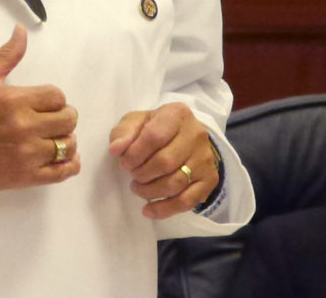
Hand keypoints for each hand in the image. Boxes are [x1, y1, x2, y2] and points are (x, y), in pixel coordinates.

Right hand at [0, 24, 79, 192]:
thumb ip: (6, 55)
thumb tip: (22, 30)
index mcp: (16, 101)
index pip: (57, 96)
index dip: (54, 98)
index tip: (45, 102)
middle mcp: (25, 128)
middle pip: (67, 120)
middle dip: (64, 116)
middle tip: (51, 118)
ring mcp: (27, 155)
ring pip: (68, 146)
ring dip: (65, 139)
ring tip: (52, 138)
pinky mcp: (25, 177)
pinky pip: (62, 173)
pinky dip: (70, 165)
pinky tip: (62, 158)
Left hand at [108, 102, 218, 219]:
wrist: (183, 135)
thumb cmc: (154, 127)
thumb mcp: (136, 121)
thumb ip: (123, 133)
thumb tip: (116, 149)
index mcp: (176, 114)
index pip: (154, 136)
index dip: (135, 153)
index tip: (123, 162)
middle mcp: (196, 134)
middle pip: (165, 162)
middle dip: (142, 173)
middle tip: (132, 175)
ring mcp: (205, 158)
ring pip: (176, 183)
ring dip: (150, 191)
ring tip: (137, 188)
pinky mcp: (209, 179)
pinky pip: (187, 201)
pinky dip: (165, 209)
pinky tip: (148, 210)